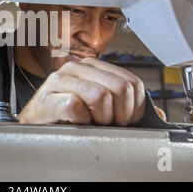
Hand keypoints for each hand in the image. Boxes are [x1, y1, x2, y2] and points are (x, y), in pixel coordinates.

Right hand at [18, 57, 145, 125]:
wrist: (34, 125)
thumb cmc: (67, 117)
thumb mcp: (99, 107)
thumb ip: (125, 106)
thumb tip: (158, 116)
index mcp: (93, 66)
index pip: (132, 81)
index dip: (134, 107)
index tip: (124, 120)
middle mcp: (77, 68)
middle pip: (120, 87)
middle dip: (121, 114)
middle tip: (110, 125)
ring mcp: (61, 81)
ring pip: (100, 96)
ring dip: (101, 119)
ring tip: (92, 123)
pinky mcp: (48, 97)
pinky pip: (76, 107)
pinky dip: (81, 121)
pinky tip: (76, 123)